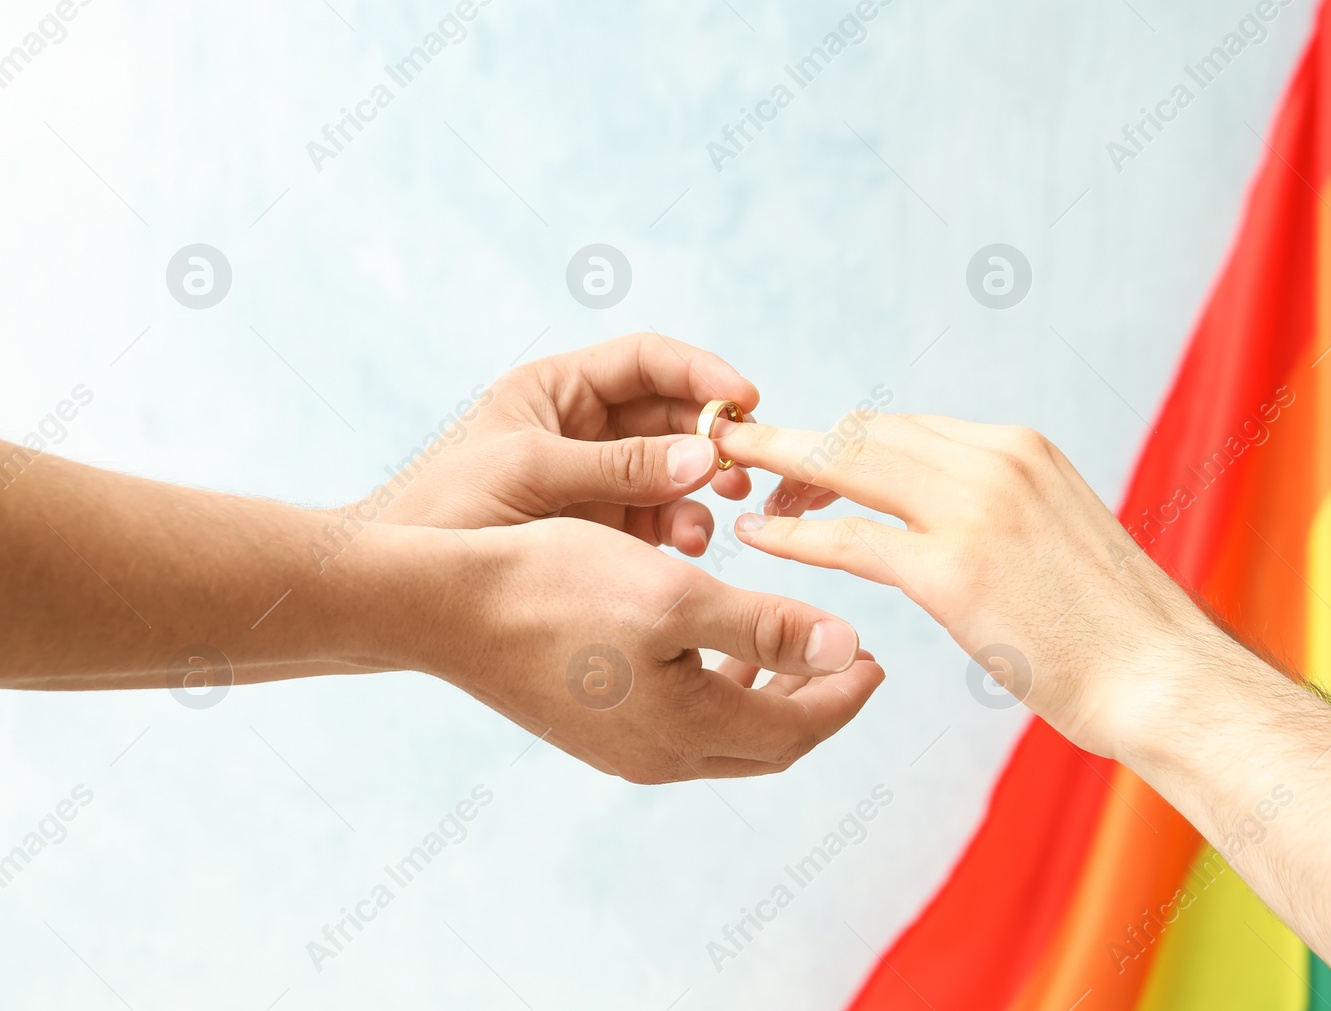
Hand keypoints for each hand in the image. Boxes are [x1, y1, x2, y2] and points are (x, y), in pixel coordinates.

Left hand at [366, 333, 757, 555]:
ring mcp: (596, 481)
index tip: (745, 400)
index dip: (700, 374)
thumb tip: (707, 456)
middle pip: (671, 413)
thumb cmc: (444, 512)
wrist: (398, 591)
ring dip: (704, 483)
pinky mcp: (602, 531)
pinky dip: (682, 527)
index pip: (647, 361)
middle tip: (745, 462)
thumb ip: (620, 467)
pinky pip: (660, 517)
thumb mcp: (532, 475)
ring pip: (674, 467)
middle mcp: (583, 428)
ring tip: (724, 505)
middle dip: (712, 434)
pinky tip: (687, 546)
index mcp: (557, 391)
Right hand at [404, 517, 884, 781]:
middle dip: (818, 705)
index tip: (879, 656)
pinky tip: (716, 651)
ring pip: (726, 739)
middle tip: (852, 659)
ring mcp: (620, 747)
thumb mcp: (675, 595)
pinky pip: (683, 728)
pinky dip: (721, 696)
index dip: (845, 697)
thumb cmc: (556, 586)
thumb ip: (764, 627)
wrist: (442, 604)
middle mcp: (656, 755)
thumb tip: (846, 650)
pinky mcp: (592, 727)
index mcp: (685, 729)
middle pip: (768, 746)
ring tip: (797, 652)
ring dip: (770, 701)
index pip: (797, 730)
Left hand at [714, 414, 1223, 758]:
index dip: (841, 443)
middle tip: (740, 456)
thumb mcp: (1056, 535)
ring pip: (847, 467)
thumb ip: (1000, 510)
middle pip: (865, 432)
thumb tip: (947, 521)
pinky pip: (849, 538)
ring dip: (781, 472)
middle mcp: (996, 460)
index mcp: (1020, 447)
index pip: (903, 428)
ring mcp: (974, 509)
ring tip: (732, 488)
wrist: (1164, 677)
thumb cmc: (1111, 626)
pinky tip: (756, 538)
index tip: (800, 460)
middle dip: (796, 441)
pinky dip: (794, 533)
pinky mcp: (954, 569)